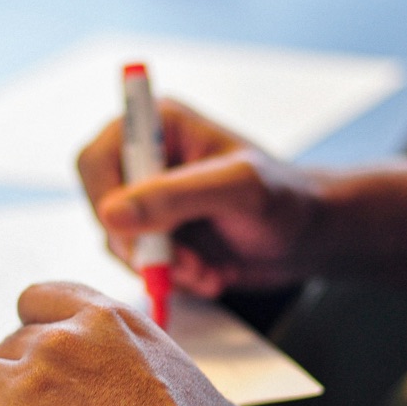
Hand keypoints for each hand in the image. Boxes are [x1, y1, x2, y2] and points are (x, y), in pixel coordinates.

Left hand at [0, 281, 253, 405]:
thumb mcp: (186, 376)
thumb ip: (144, 361)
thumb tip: (143, 377)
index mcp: (108, 322)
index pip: (39, 299)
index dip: (26, 327)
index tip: (21, 348)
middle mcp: (61, 344)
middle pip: (3, 347)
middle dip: (7, 379)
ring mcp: (25, 390)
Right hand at [77, 99, 323, 297]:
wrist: (310, 238)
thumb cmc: (284, 199)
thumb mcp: (237, 190)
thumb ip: (175, 197)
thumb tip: (110, 215)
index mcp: (158, 125)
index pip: (96, 160)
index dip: (105, 201)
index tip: (138, 237)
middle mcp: (146, 160)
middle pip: (101, 207)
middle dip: (141, 246)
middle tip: (187, 265)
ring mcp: (150, 201)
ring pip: (119, 244)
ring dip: (162, 269)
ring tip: (208, 271)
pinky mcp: (159, 236)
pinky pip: (139, 266)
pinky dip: (172, 280)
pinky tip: (210, 276)